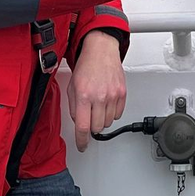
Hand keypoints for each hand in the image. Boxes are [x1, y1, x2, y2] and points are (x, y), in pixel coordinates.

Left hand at [67, 31, 125, 151]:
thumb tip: (79, 124)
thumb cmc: (86, 66)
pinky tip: (106, 103)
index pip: (83, 127)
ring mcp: (112, 95)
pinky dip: (112, 113)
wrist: (101, 50)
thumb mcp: (72, 87)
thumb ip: (74, 108)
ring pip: (108, 123)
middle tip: (89, 116)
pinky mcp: (122, 93)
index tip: (82, 146)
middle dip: (91, 126)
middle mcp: (99, 96)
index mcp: (83, 95)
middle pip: (96, 128)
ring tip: (98, 106)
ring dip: (102, 120)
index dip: (81, 141)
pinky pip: (118, 115)